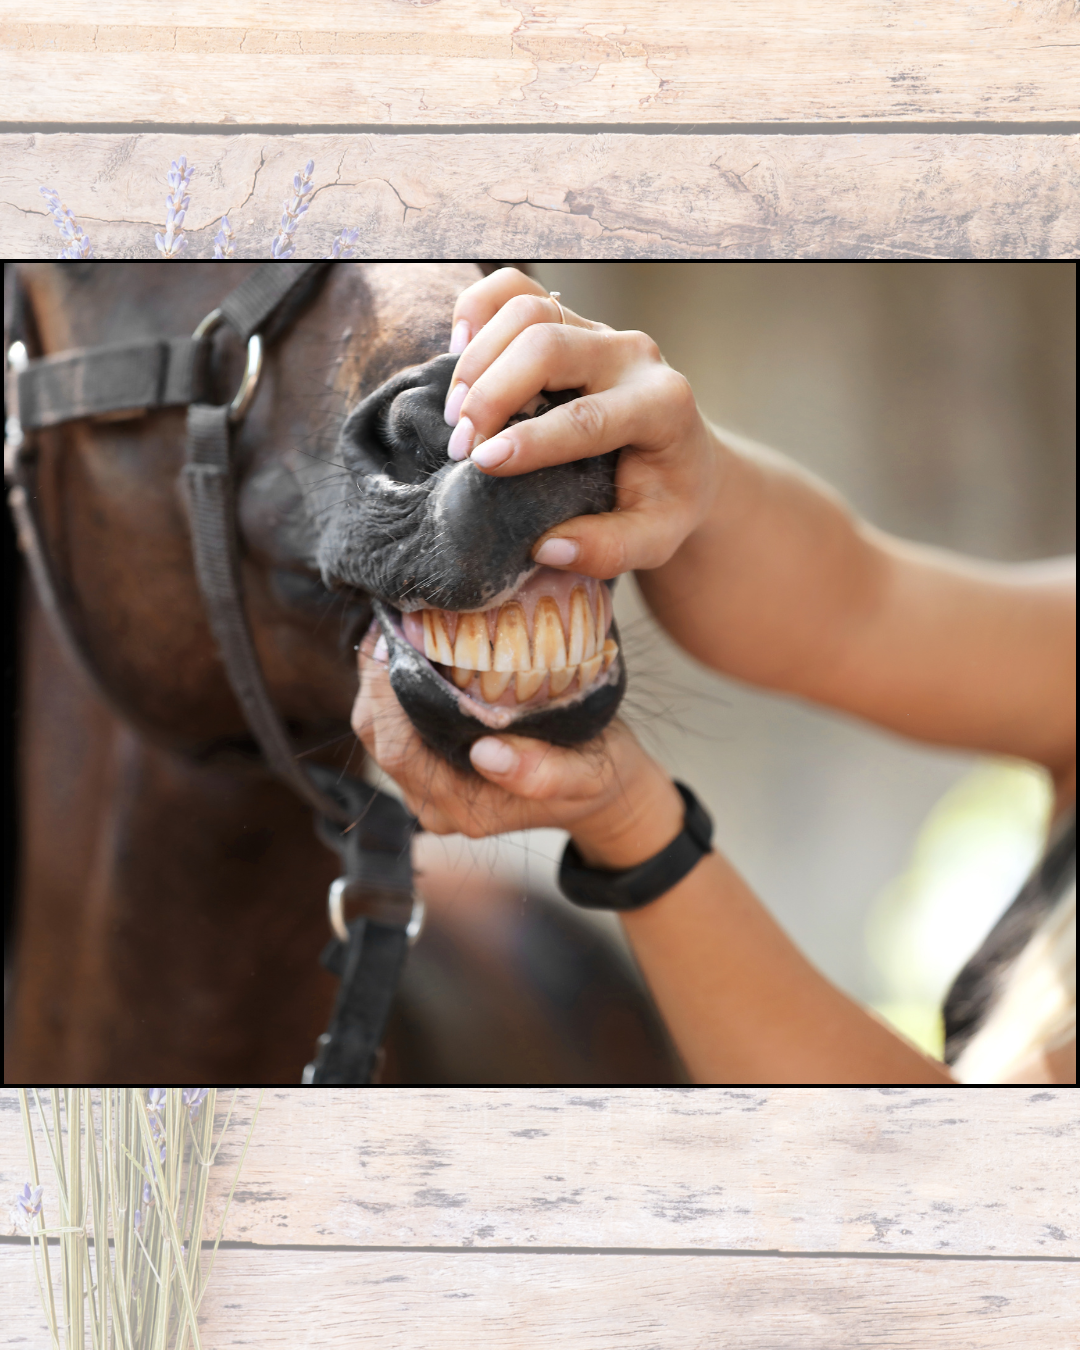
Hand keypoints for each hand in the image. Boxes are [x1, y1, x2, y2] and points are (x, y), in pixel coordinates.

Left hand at [351, 628, 684, 867]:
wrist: (605, 790)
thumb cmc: (595, 775)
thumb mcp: (584, 774)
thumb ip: (541, 773)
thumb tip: (486, 755)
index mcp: (463, 806)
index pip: (399, 748)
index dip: (386, 694)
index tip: (398, 636)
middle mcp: (436, 803)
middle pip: (378, 736)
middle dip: (375, 676)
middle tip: (393, 617)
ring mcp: (429, 787)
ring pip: (379, 730)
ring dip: (379, 678)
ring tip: (397, 625)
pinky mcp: (432, 768)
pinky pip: (395, 725)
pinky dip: (393, 686)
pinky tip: (410, 647)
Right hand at [444, 267, 724, 578]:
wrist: (681, 458)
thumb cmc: (664, 500)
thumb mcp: (655, 538)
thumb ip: (609, 550)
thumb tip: (547, 548)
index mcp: (663, 406)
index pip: (588, 415)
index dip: (531, 439)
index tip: (483, 464)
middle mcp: (633, 355)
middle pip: (549, 343)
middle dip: (493, 393)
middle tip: (461, 447)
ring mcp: (599, 330)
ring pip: (527, 309)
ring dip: (478, 359)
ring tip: (456, 415)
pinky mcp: (569, 319)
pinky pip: (515, 289)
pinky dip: (477, 310)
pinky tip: (457, 353)